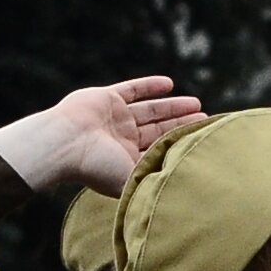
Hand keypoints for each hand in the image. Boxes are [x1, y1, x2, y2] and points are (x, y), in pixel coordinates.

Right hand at [0, 73, 205, 195]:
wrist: (64, 144)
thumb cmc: (97, 167)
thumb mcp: (132, 178)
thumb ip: (155, 178)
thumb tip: (187, 187)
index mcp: (126, 159)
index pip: (159, 149)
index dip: (181, 143)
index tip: (203, 138)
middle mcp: (120, 139)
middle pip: (158, 129)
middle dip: (181, 124)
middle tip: (205, 119)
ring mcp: (113, 118)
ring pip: (149, 110)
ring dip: (172, 106)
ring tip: (197, 104)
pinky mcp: (105, 98)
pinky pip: (131, 89)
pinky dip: (149, 86)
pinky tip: (169, 84)